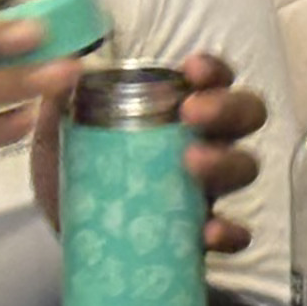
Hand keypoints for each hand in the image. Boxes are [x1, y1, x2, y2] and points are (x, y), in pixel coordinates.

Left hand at [31, 48, 267, 256]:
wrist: (69, 237)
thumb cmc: (79, 173)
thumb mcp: (61, 135)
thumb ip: (61, 105)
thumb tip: (62, 73)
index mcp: (178, 111)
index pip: (213, 79)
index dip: (213, 69)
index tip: (191, 68)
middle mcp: (205, 142)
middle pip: (245, 114)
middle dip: (227, 107)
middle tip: (192, 113)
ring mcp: (207, 190)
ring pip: (244, 167)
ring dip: (227, 161)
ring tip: (192, 164)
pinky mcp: (200, 235)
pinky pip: (235, 234)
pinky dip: (231, 232)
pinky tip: (209, 232)